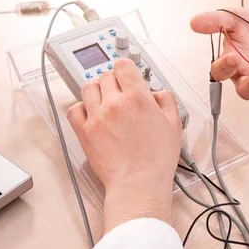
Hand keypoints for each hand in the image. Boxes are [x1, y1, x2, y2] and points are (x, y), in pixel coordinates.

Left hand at [67, 59, 181, 232]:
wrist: (139, 183)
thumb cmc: (157, 159)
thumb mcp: (174, 124)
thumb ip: (166, 100)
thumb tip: (157, 92)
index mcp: (137, 98)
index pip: (123, 66)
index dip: (126, 68)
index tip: (128, 74)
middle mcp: (114, 103)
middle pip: (105, 76)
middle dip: (114, 81)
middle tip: (121, 93)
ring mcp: (96, 117)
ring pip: (88, 88)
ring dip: (97, 91)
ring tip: (105, 101)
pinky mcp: (84, 132)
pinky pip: (74, 110)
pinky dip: (81, 108)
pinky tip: (91, 113)